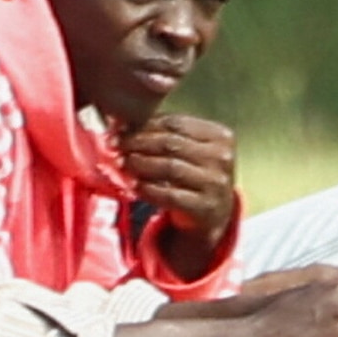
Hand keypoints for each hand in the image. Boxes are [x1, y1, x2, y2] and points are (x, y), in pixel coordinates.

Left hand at [120, 115, 238, 248]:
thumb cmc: (195, 174)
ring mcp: (217, 183)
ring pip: (170, 167)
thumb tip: (122, 124)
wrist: (214, 214)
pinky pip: (170, 195)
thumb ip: (164, 135)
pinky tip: (133, 185)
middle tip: (115, 145)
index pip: (176, 123)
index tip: (119, 129)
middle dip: (137, 142)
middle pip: (171, 143)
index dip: (144, 124)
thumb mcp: (189, 151)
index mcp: (220, 136)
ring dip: (140, 164)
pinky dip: (148, 189)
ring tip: (121, 162)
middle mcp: (222, 158)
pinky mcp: (206, 207)